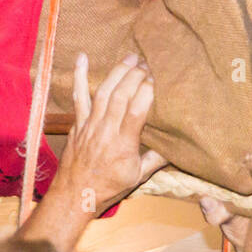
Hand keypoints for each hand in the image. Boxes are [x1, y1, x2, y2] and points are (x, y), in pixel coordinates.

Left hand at [18, 53, 165, 251]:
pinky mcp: (78, 122)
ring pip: (103, 92)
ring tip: (130, 57)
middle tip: (147, 64)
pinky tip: (82, 57)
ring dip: (117, 72)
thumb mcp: (137, 177)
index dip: (145, 92)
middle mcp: (106, 131)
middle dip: (134, 76)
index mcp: (123, 145)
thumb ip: (156, 159)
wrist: (75, 194)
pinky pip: (78, 96)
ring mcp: (90, 124)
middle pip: (120, 96)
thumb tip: (176, 147)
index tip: (155, 79)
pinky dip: (80, 76)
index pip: (135, 112)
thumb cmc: (108, 186)